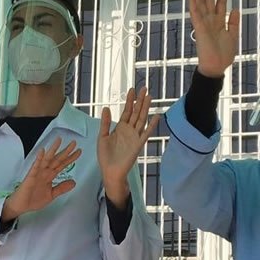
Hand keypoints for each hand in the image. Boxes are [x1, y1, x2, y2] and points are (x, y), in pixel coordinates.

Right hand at [1, 137, 82, 221]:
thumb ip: (62, 188)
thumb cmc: (33, 199)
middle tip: (74, 143)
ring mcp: (38, 173)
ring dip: (53, 150)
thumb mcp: (52, 194)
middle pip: (57, 159)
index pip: (62, 164)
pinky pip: (35, 166)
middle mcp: (45, 172)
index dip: (70, 158)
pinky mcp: (31, 176)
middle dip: (66, 151)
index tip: (78, 152)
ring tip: (59, 141)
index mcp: (50, 175)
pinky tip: (43, 151)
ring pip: (47, 159)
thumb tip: (73, 182)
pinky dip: (39, 159)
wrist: (21, 206)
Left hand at [97, 87, 159, 206]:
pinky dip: (152, 125)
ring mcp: (135, 137)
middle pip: (136, 112)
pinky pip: (146, 133)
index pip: (127, 111)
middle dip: (140, 100)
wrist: (110, 171)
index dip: (130, 100)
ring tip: (149, 96)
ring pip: (141, 119)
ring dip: (146, 108)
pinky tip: (157, 116)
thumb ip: (105, 123)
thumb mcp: (102, 137)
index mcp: (120, 128)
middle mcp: (129, 130)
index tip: (132, 89)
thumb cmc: (105, 157)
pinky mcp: (138, 145)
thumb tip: (106, 108)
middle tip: (144, 88)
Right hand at [188, 0, 239, 77]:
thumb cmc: (224, 55)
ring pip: (202, 3)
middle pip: (211, 0)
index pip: (221, 3)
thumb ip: (234, 22)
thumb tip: (235, 9)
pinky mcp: (199, 28)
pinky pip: (195, 12)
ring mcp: (204, 23)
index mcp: (219, 23)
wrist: (216, 67)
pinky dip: (193, 2)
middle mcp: (210, 21)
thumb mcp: (233, 36)